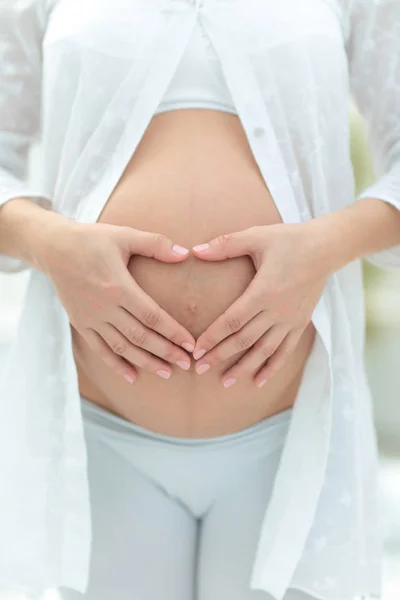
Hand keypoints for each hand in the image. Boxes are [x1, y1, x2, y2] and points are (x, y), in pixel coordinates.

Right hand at [42, 222, 195, 382]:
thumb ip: (156, 245)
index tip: (190, 345)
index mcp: (118, 287)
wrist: (54, 248)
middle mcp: (105, 307)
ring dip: (146, 362)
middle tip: (187, 364)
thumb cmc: (92, 239)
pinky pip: (100, 349)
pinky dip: (116, 364)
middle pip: (141, 336)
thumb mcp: (125, 234)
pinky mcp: (81, 324)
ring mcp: (91, 318)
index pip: (152, 316)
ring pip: (122, 347)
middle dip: (166, 352)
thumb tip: (185, 254)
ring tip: (167, 372)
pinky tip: (132, 376)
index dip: (173, 332)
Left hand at [191, 222, 331, 387]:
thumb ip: (225, 245)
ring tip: (225, 381)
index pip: (232, 321)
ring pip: (264, 351)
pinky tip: (258, 381)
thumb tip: (194, 251)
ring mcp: (290, 320)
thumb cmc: (289, 239)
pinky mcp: (300, 323)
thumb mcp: (256, 236)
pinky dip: (271, 367)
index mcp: (264, 291)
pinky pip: (285, 351)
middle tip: (199, 369)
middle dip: (220, 356)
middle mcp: (277, 311)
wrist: (327, 248)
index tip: (196, 351)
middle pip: (244, 340)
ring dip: (243, 367)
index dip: (213, 337)